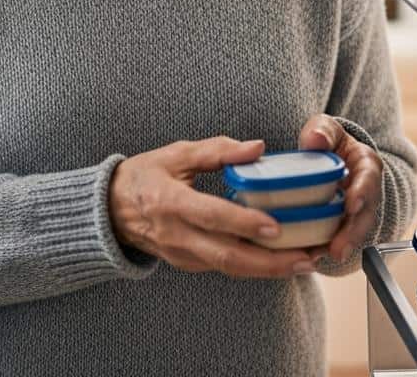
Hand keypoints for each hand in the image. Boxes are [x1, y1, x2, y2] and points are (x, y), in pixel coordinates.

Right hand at [108, 137, 324, 278]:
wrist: (111, 210)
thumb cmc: (146, 174)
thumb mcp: (176, 153)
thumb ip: (217, 150)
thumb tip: (257, 147)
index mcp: (171, 202)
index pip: (212, 215)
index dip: (244, 222)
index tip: (276, 226)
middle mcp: (176, 234)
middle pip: (227, 256)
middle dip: (270, 262)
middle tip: (305, 258)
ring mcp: (181, 255)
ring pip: (229, 268)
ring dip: (268, 269)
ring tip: (303, 263)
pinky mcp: (186, 264)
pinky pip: (223, 268)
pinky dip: (252, 266)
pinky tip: (277, 260)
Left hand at [299, 114, 382, 263]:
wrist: (327, 154)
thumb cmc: (328, 140)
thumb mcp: (326, 129)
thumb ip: (322, 131)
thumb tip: (315, 140)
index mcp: (367, 165)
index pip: (369, 180)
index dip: (361, 194)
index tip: (351, 206)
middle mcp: (366, 191)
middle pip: (364, 215)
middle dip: (351, 233)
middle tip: (336, 248)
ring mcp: (356, 210)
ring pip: (353, 232)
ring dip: (338, 246)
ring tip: (319, 256)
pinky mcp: (342, 223)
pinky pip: (337, 238)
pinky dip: (324, 247)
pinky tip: (309, 255)